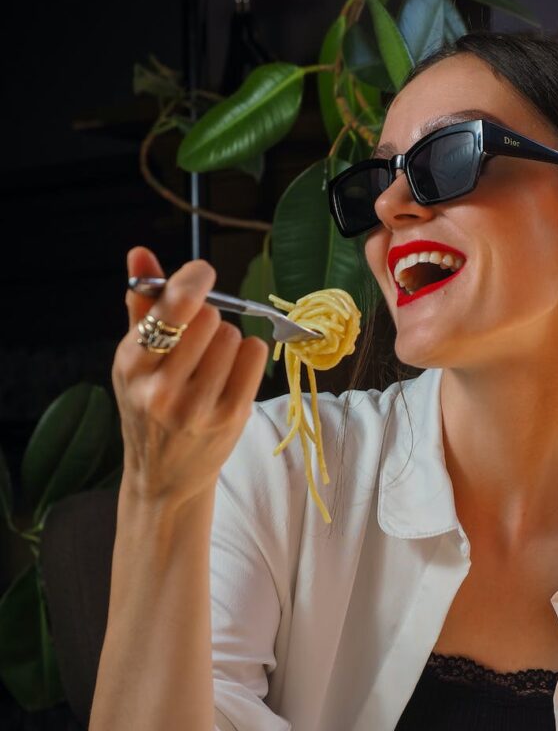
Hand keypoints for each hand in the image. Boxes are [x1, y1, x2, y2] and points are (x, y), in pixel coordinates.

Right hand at [114, 246, 268, 508]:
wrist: (164, 477)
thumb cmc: (149, 409)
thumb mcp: (134, 361)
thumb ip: (141, 305)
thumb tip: (141, 253)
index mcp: (131, 365)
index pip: (171, 309)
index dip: (192, 280)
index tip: (202, 273)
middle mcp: (162, 389)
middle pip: (208, 316)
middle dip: (207, 316)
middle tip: (199, 338)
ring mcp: (198, 407)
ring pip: (231, 335)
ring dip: (227, 339)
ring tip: (211, 362)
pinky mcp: (231, 417)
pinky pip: (253, 355)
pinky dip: (247, 354)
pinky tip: (231, 370)